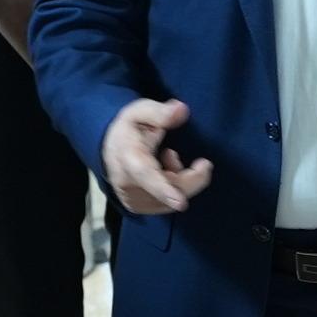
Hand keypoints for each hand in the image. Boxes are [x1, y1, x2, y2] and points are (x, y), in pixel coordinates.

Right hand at [102, 98, 213, 215]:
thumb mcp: (140, 111)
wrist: (111, 147)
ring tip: (172, 158)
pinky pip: (166, 204)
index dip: (164, 189)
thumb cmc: (130, 128)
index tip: (181, 203)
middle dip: (193, 178)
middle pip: (169, 189)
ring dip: (183, 179)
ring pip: (171, 199)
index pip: (145, 174)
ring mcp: (131, 198)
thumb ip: (160, 112)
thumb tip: (181, 110)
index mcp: (128, 156)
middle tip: (204, 164)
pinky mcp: (137, 206)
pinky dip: (175, 189)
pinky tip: (168, 172)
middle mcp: (127, 182)